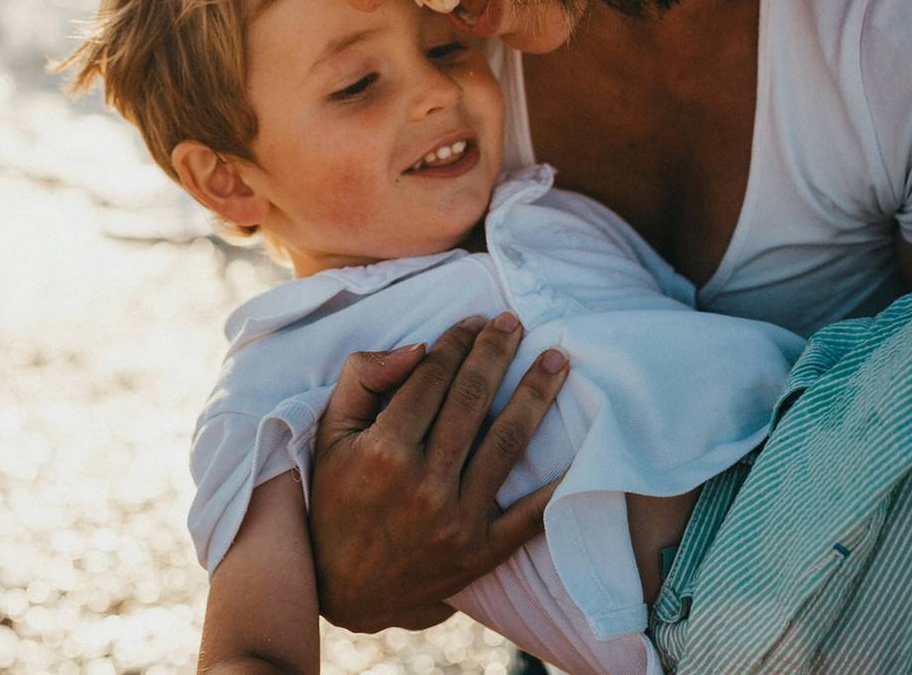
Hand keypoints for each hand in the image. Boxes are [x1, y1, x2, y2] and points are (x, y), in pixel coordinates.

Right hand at [307, 312, 569, 632]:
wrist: (344, 589)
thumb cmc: (335, 500)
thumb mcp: (330, 435)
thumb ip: (363, 380)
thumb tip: (417, 347)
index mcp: (383, 451)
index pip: (431, 378)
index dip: (456, 343)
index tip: (474, 321)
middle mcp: (423, 484)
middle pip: (472, 401)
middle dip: (497, 353)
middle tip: (515, 323)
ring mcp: (456, 520)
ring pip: (507, 443)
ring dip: (536, 395)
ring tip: (557, 361)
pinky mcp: (481, 552)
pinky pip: (530, 515)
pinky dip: (558, 483)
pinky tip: (581, 447)